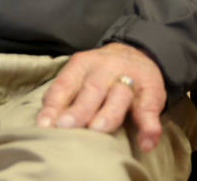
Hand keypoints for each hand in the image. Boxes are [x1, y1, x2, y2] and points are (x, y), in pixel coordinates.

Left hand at [37, 42, 166, 151]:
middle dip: (79, 109)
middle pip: (91, 89)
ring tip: (98, 130)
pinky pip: (150, 109)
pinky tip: (146, 142)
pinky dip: (149, 127)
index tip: (45, 124)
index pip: (65, 84)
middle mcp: (105, 68)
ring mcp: (130, 78)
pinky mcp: (151, 91)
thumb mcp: (80, 76)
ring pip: (119, 96)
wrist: (138, 54)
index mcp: (82, 65)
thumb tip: (45, 125)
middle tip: (66, 126)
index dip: (54, 104)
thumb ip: (64, 97)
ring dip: (109, 114)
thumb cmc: (100, 75)